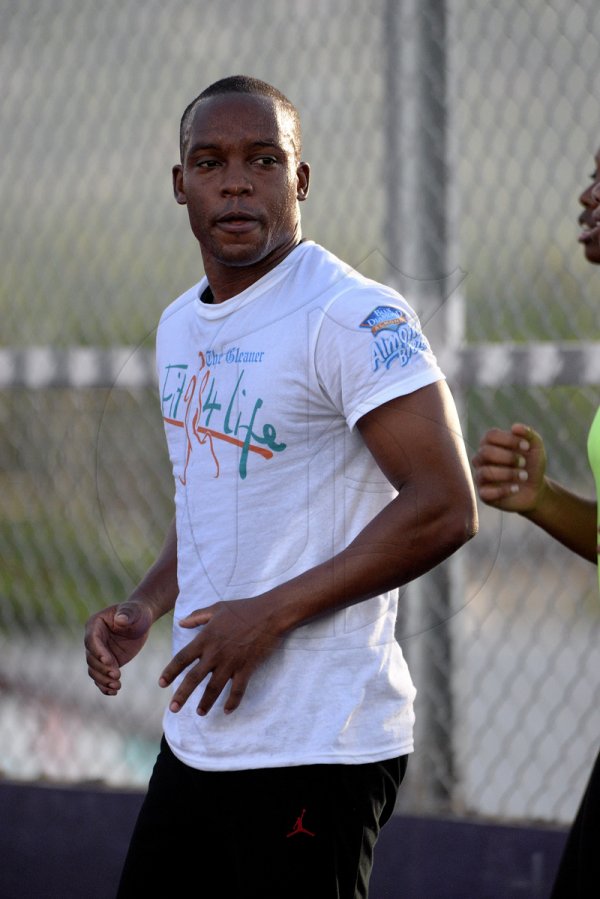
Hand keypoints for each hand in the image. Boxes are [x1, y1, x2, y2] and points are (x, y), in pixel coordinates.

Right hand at [84, 601, 153, 695]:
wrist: (141, 621)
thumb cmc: (137, 612)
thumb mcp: (134, 611)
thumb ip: (127, 614)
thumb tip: (120, 619)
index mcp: (95, 624)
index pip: (92, 640)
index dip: (98, 652)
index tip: (109, 661)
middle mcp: (93, 639)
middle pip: (91, 658)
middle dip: (103, 669)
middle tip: (117, 675)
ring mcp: (99, 652)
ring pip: (94, 670)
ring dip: (103, 680)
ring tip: (117, 686)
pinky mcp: (106, 662)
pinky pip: (101, 676)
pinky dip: (104, 686)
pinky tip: (113, 692)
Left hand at [159, 597, 281, 715]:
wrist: (269, 613)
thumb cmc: (243, 608)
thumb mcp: (217, 608)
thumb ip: (197, 616)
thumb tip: (181, 622)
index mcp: (205, 638)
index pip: (182, 658)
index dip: (170, 671)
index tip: (161, 683)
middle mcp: (215, 653)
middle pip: (194, 678)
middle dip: (182, 695)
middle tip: (173, 708)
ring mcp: (231, 662)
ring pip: (214, 688)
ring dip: (206, 702)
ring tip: (200, 713)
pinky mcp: (247, 668)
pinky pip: (238, 690)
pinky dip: (233, 702)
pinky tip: (228, 710)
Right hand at [472, 423, 546, 512]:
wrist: (536, 489)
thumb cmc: (532, 465)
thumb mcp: (535, 447)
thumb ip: (528, 434)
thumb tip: (514, 427)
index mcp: (490, 444)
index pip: (490, 436)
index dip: (509, 439)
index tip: (527, 446)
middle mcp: (481, 459)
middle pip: (485, 453)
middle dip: (509, 457)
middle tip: (524, 463)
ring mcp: (481, 477)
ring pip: (485, 472)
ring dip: (508, 474)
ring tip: (524, 477)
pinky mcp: (484, 494)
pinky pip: (486, 492)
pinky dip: (504, 490)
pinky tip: (516, 488)